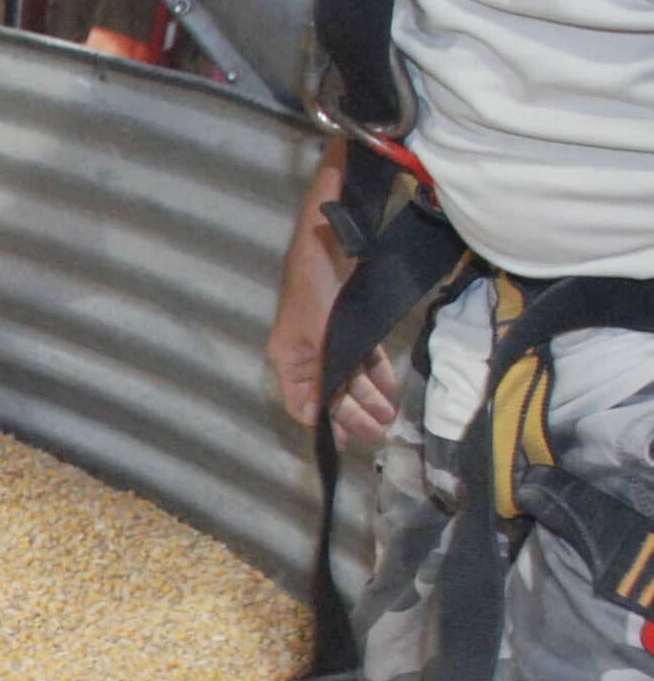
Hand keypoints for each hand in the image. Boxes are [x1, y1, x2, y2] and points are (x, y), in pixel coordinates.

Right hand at [266, 141, 395, 443]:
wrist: (332, 237)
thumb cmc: (318, 286)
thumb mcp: (321, 337)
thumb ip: (323, 378)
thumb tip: (320, 420)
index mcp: (291, 359)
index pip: (303, 405)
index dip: (324, 426)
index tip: (348, 443)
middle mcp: (308, 353)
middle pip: (330, 394)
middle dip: (354, 415)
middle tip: (380, 434)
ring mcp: (328, 337)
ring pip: (348, 376)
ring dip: (368, 396)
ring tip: (389, 416)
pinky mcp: (348, 321)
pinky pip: (362, 355)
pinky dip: (375, 371)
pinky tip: (389, 386)